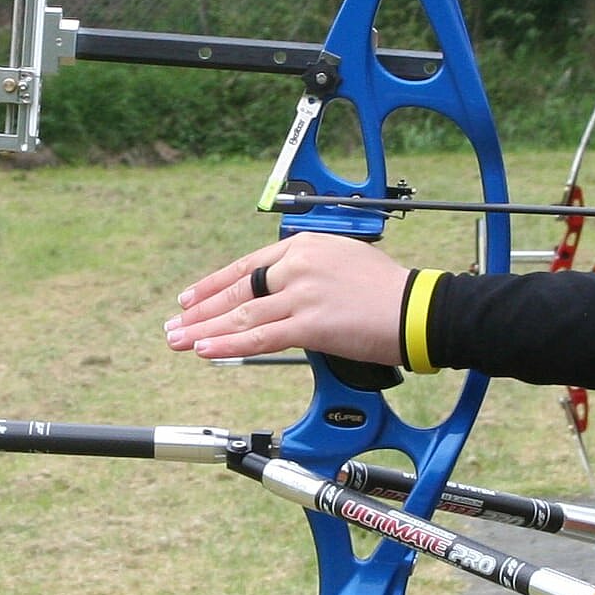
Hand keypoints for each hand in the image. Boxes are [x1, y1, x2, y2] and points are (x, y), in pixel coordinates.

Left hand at [168, 233, 412, 365]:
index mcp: (305, 245)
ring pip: (242, 315)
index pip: (247, 265)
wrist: (419, 309)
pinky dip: (229, 345)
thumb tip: (282, 296)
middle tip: (175, 325)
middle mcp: (299, 264)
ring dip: (205, 330)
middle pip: (238, 290)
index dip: (213, 284)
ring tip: (179, 341)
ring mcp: (303, 293)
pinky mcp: (311, 324)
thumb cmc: (389, 291)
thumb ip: (308, 274)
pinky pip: (261, 338)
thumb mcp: (343, 262)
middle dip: (200, 310)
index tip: (190, 298)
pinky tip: (207, 350)